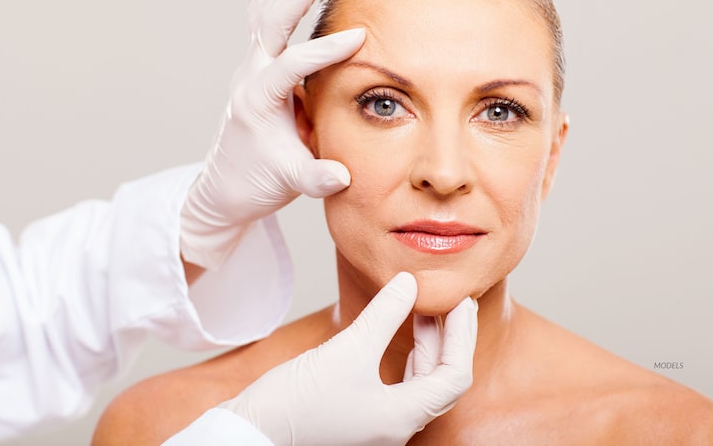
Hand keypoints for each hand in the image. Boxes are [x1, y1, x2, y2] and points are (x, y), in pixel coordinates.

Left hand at [180, 0, 364, 270]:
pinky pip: (258, 29)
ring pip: (268, 19)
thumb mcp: (289, 182)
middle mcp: (251, 77)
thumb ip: (315, 178)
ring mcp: (252, 70)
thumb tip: (341, 176)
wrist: (228, 188)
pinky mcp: (257, 71)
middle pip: (273, 26)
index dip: (325, 51)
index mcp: (259, 100)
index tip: (360, 37)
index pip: (293, 66)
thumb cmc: (258, 182)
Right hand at [221, 272, 478, 445]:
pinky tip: (396, 334)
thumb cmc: (295, 403)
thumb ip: (384, 314)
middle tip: (451, 301)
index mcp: (401, 417)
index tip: (461, 301)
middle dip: (449, 339)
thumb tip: (409, 281)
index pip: (454, 376)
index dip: (463, 336)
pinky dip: (404, 358)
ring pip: (419, 384)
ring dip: (426, 347)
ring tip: (423, 310)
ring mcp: (378, 425)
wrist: (249, 433)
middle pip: (441, 381)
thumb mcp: (346, 350)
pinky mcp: (360, 417)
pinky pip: (398, 387)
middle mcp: (396, 426)